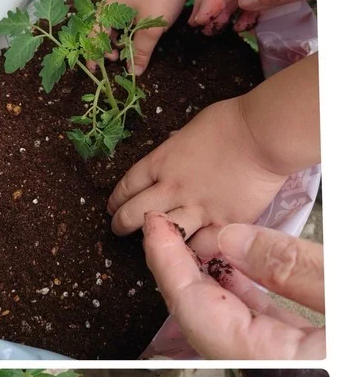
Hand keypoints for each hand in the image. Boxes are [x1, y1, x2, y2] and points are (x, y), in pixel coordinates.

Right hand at [88, 0, 197, 75]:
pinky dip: (131, 34)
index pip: (94, 35)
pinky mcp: (141, 1)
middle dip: (107, 49)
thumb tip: (133, 73)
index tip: (97, 70)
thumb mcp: (150, 28)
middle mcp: (114, 4)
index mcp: (109, 8)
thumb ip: (140, 51)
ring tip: (127, 54)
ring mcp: (128, 1)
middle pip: (104, 31)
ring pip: (118, 27)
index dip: (94, 54)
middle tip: (116, 62)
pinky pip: (130, 21)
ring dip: (120, 42)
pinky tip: (138, 41)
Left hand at [108, 97, 286, 238]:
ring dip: (153, 243)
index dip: (117, 200)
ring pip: (162, 237)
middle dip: (121, 224)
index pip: (127, 186)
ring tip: (155, 247)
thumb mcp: (189, 131)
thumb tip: (172, 161)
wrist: (263, 135)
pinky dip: (194, 252)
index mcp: (160, 163)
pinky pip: (200, 248)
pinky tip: (192, 254)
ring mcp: (195, 210)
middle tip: (120, 229)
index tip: (113, 207)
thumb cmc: (231, 122)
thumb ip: (176, 152)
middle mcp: (171, 190)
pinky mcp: (222, 225)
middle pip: (132, 215)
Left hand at [142, 213, 324, 358]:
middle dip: (179, 269)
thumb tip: (232, 239)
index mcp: (269, 361)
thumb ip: (290, 269)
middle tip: (165, 228)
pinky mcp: (299, 359)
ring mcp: (280, 366)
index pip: (193, 307)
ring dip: (209, 280)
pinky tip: (240, 269)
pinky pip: (256, 325)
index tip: (154, 227)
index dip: (168, 262)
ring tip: (197, 241)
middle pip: (200, 316)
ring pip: (227, 321)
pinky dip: (243, 294)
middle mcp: (265, 371)